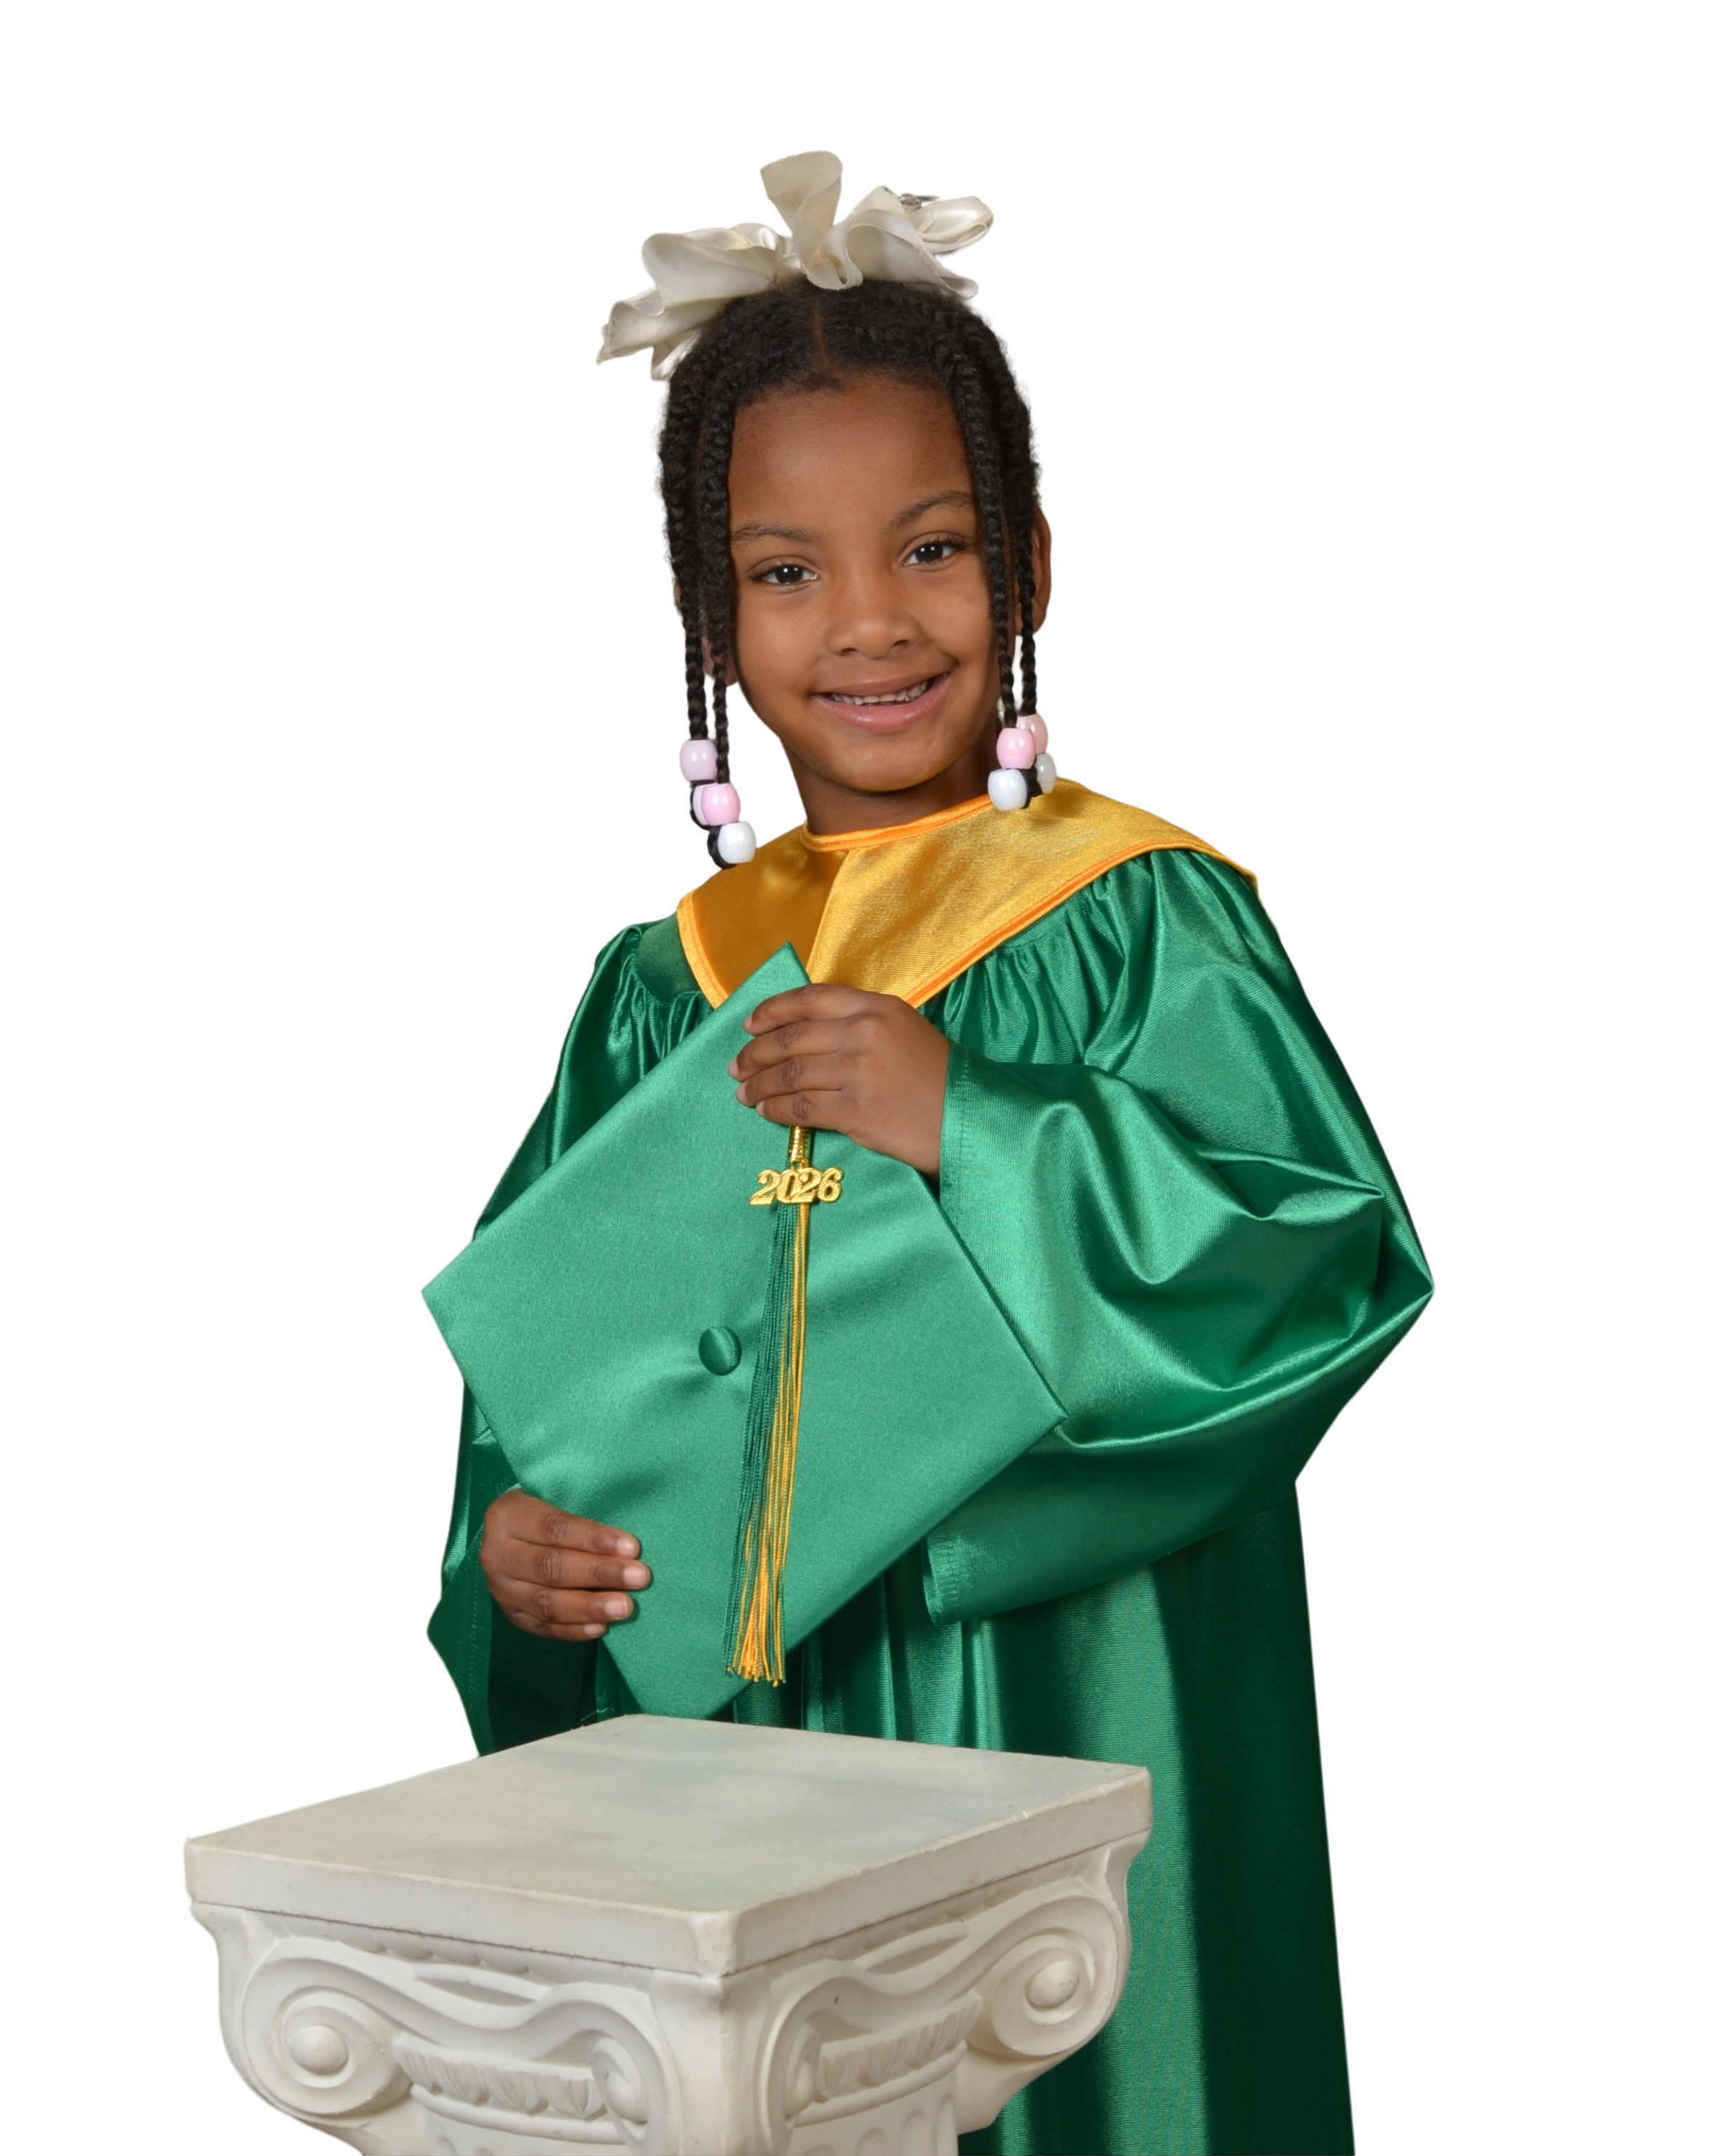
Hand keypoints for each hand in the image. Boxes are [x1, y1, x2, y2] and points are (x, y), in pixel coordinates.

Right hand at [479, 1489, 650, 1641]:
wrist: (509, 1535)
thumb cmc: (545, 1511)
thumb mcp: (552, 1497)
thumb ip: (582, 1514)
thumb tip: (627, 1545)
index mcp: (506, 1515)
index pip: (555, 1529)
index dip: (594, 1539)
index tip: (632, 1547)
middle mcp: (496, 1555)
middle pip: (551, 1567)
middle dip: (599, 1573)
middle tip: (639, 1577)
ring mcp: (501, 1589)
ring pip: (546, 1602)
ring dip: (590, 1607)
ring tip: (625, 1607)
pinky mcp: (511, 1614)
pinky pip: (543, 1627)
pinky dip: (574, 1629)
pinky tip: (601, 1627)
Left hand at [728, 982, 950, 1174]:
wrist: (972, 1119)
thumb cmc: (941, 1077)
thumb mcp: (906, 1030)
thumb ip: (861, 1025)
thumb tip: (808, 1036)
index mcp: (877, 1007)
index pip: (809, 999)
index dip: (771, 1011)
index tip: (749, 1024)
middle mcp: (864, 1033)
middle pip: (792, 1039)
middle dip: (756, 1053)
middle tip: (736, 1066)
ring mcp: (858, 1071)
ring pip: (790, 1074)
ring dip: (759, 1085)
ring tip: (743, 1093)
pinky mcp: (856, 1111)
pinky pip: (801, 1107)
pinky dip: (776, 1110)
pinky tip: (766, 1112)